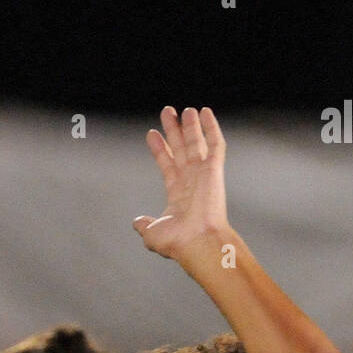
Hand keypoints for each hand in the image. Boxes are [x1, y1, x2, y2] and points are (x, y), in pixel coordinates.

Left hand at [133, 106, 230, 262]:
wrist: (198, 242)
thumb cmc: (178, 242)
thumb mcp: (152, 233)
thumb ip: (144, 225)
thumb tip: (137, 222)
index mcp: (178, 195)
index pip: (167, 165)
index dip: (160, 149)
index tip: (152, 134)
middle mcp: (191, 183)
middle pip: (181, 149)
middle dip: (174, 131)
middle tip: (167, 112)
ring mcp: (203, 175)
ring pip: (196, 143)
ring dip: (191, 126)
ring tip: (185, 109)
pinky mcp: (214, 170)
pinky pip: (215, 144)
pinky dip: (211, 127)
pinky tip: (205, 112)